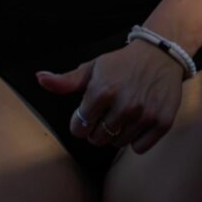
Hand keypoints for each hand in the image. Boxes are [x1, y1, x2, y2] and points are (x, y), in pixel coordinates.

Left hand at [35, 39, 184, 153]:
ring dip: (117, 132)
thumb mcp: (93, 67)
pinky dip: (137, 139)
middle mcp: (123, 104)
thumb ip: (66, 80)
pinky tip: (139, 120)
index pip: (79, 128)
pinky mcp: (162, 122)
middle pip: (97, 139)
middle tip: (107, 112)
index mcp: (102, 90)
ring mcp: (144, 114)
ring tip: (124, 112)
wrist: (160, 53)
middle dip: (98, 128)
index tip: (89, 112)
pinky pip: (139, 148)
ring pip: (118, 144)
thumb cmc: (122, 63)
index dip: (81, 121)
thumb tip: (39, 78)